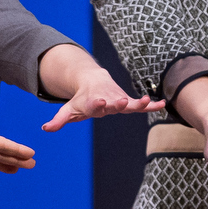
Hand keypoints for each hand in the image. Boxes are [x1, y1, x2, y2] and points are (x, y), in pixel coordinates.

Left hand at [44, 68, 164, 130]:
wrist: (93, 79)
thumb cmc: (80, 99)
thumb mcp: (68, 109)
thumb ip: (58, 120)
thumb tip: (45, 128)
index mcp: (92, 103)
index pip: (94, 104)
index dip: (97, 104)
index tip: (100, 103)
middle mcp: (107, 101)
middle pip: (113, 103)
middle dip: (117, 103)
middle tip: (122, 102)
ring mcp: (118, 101)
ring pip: (129, 104)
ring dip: (138, 103)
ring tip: (147, 101)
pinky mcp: (127, 102)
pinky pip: (140, 106)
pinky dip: (151, 105)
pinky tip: (163, 104)